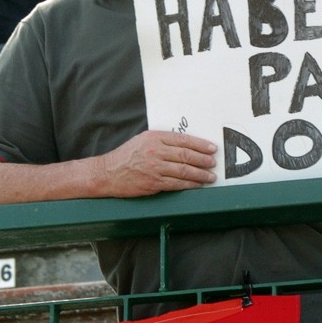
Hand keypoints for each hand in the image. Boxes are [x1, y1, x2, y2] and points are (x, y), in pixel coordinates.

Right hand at [97, 129, 217, 196]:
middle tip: (213, 162)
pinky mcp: (153, 183)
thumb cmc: (126, 156)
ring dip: (200, 174)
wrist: (108, 173)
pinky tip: (197, 185)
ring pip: (184, 171)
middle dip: (203, 160)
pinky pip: (176, 184)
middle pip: (186, 155)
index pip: (183, 140)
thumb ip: (162, 141)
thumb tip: (185, 145)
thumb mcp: (143, 140)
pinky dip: (189, 185)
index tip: (212, 148)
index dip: (200, 145)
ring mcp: (155, 168)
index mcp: (154, 138)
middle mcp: (155, 151)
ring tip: (210, 176)